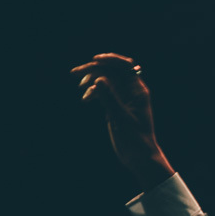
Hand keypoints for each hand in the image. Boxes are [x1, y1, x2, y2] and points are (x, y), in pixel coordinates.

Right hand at [72, 53, 173, 188]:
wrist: (139, 156)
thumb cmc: (136, 138)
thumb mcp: (121, 118)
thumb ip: (110, 98)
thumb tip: (99, 79)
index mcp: (138, 90)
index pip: (125, 66)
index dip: (110, 60)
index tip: (94, 59)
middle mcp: (130, 91)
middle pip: (111, 71)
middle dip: (94, 69)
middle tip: (75, 73)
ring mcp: (121, 97)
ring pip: (104, 81)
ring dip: (90, 81)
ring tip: (81, 88)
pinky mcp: (114, 105)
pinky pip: (101, 92)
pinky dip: (92, 93)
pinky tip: (86, 100)